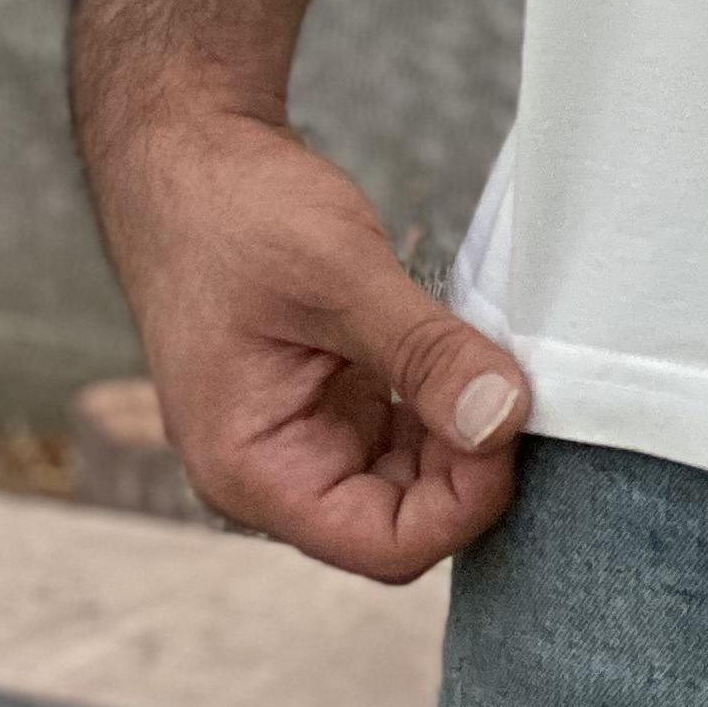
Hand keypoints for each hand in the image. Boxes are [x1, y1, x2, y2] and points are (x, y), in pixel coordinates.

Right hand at [89, 104, 530, 583]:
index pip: (386, 545)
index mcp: (253, 470)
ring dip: (462, 435)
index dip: (463, 502)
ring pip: (412, 480)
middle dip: (470, 466)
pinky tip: (469, 356)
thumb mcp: (340, 277)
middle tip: (521, 385)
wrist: (186, 161)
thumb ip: (424, 354)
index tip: (512, 424)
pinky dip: (444, 404)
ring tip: (496, 361)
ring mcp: (302, 439)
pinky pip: (403, 435)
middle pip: (404, 520)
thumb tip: (503, 418)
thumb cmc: (232, 216)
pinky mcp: (327, 403)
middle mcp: (275, 472)